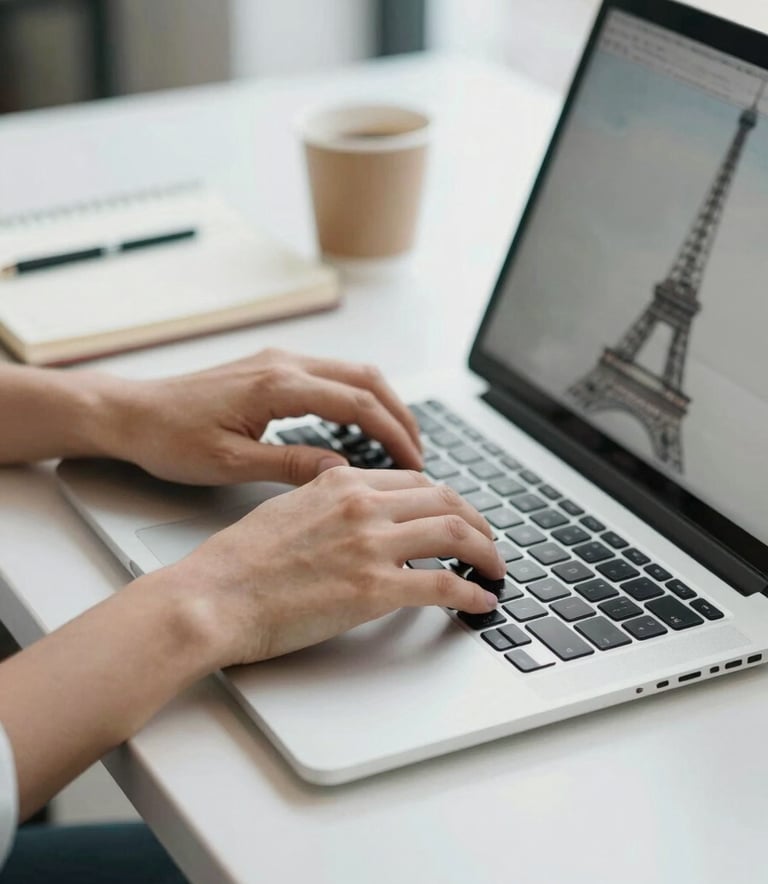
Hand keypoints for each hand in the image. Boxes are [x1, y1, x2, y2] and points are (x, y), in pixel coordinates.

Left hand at [104, 349, 422, 484]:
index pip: (358, 405)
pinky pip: (331, 376)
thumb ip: (291, 466)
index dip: (394, 434)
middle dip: (401, 415)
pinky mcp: (272, 368)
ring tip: (399, 443)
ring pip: (352, 373)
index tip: (415, 463)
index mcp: (277, 385)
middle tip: (419, 454)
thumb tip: (342, 473)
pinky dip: (358, 399)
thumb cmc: (170, 438)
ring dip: (382, 405)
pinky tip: (361, 427)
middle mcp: (284, 364)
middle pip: (366, 379)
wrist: (132, 413)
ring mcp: (279, 361)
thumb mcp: (230, 464)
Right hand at [170, 467, 503, 666]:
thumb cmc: (237, 561)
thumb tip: (354, 515)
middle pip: (446, 501)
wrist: (212, 597)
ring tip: (496, 569)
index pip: (415, 482)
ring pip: (455, 534)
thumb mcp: (286, 509)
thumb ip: (327, 504)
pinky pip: (443, 584)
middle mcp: (362, 504)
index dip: (447, 501)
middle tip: (488, 542)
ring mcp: (370, 545)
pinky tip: (481, 602)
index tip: (456, 518)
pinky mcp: (373, 589)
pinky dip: (472, 593)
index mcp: (340, 480)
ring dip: (486, 552)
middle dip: (477, 522)